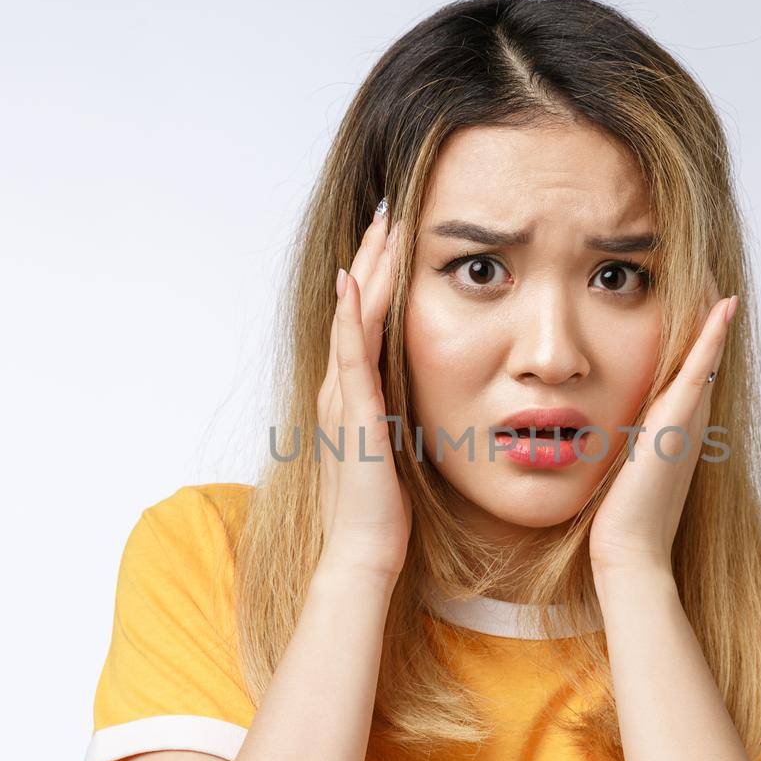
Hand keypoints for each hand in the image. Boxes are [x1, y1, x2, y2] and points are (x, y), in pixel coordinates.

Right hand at [316, 200, 410, 580]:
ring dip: (366, 269)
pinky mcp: (352, 415)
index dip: (379, 275)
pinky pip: (349, 356)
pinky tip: (353, 285)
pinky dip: (350, 318)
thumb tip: (419, 399)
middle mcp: (341, 389)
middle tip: (389, 208)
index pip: (366, 320)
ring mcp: (342, 399)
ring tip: (380, 225)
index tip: (397, 236)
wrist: (362, 551)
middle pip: (355, 306)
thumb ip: (400, 417)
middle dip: (372, 256)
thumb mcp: (396, 449)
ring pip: (353, 318)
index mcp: (355, 395)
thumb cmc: (382, 512)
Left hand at [589, 280, 737, 577]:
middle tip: (714, 277)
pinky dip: (711, 339)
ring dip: (712, 317)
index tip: (687, 299)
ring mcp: (687, 422)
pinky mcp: (678, 426)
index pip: (685, 371)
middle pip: (702, 358)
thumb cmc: (615, 520)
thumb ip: (615, 445)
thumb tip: (586, 430)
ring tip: (721, 279)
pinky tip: (723, 306)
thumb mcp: (614, 468)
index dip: (691, 337)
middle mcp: (686, 421)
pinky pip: (699, 372)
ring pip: (704, 357)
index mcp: (671, 429)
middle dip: (706, 319)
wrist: (628, 553)